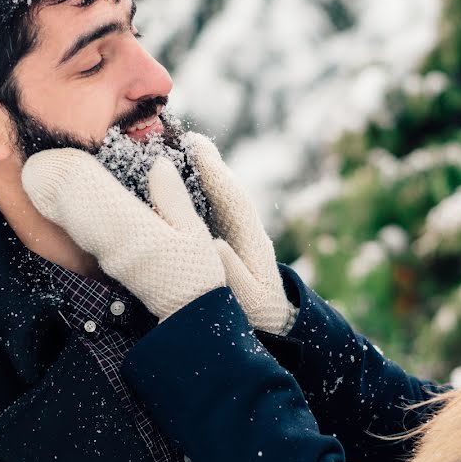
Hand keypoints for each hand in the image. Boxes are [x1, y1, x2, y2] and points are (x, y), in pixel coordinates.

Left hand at [22, 149, 225, 320]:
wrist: (185, 315)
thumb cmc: (194, 273)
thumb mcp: (194, 233)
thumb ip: (174, 198)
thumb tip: (159, 165)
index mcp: (133, 230)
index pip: (94, 196)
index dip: (73, 174)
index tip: (59, 156)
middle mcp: (111, 243)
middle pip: (73, 209)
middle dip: (53, 184)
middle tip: (36, 162)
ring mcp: (105, 256)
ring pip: (71, 223)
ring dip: (54, 200)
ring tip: (38, 177)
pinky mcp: (106, 264)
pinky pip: (79, 235)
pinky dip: (65, 216)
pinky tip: (56, 205)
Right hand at [185, 133, 297, 333]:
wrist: (277, 323)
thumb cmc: (261, 315)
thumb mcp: (249, 301)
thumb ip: (234, 274)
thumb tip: (216, 245)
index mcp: (252, 241)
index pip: (233, 200)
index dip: (216, 172)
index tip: (198, 147)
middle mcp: (247, 230)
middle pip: (228, 190)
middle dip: (210, 164)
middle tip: (188, 138)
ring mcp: (239, 233)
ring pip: (222, 196)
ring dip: (205, 173)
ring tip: (182, 150)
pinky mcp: (230, 239)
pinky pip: (214, 209)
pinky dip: (202, 191)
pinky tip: (183, 180)